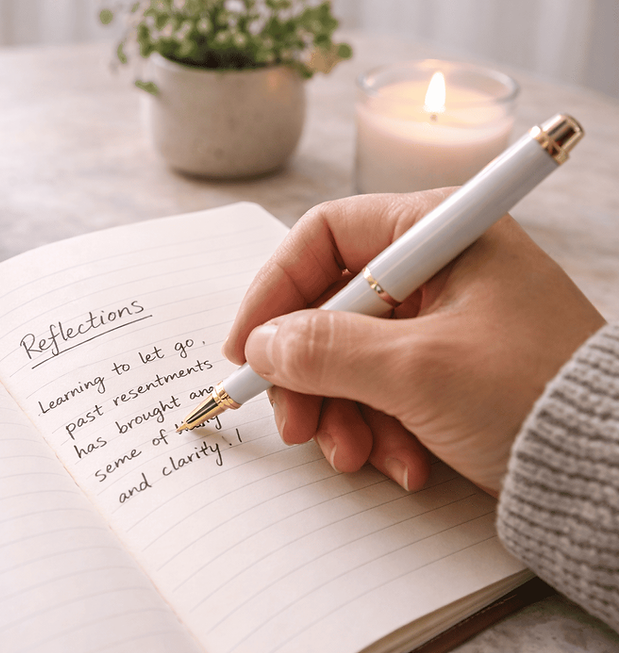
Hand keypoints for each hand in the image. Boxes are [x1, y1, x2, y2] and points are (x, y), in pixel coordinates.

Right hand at [222, 190, 604, 494]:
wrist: (614, 472)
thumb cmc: (532, 394)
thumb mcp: (416, 371)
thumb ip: (324, 350)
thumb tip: (262, 345)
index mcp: (440, 232)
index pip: (325, 237)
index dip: (273, 291)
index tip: (247, 349)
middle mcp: (439, 267)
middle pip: (332, 305)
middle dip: (308, 373)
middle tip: (294, 425)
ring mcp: (445, 319)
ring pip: (352, 354)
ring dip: (342, 412)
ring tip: (355, 457)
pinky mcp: (450, 366)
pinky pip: (386, 387)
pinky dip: (379, 427)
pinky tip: (402, 463)